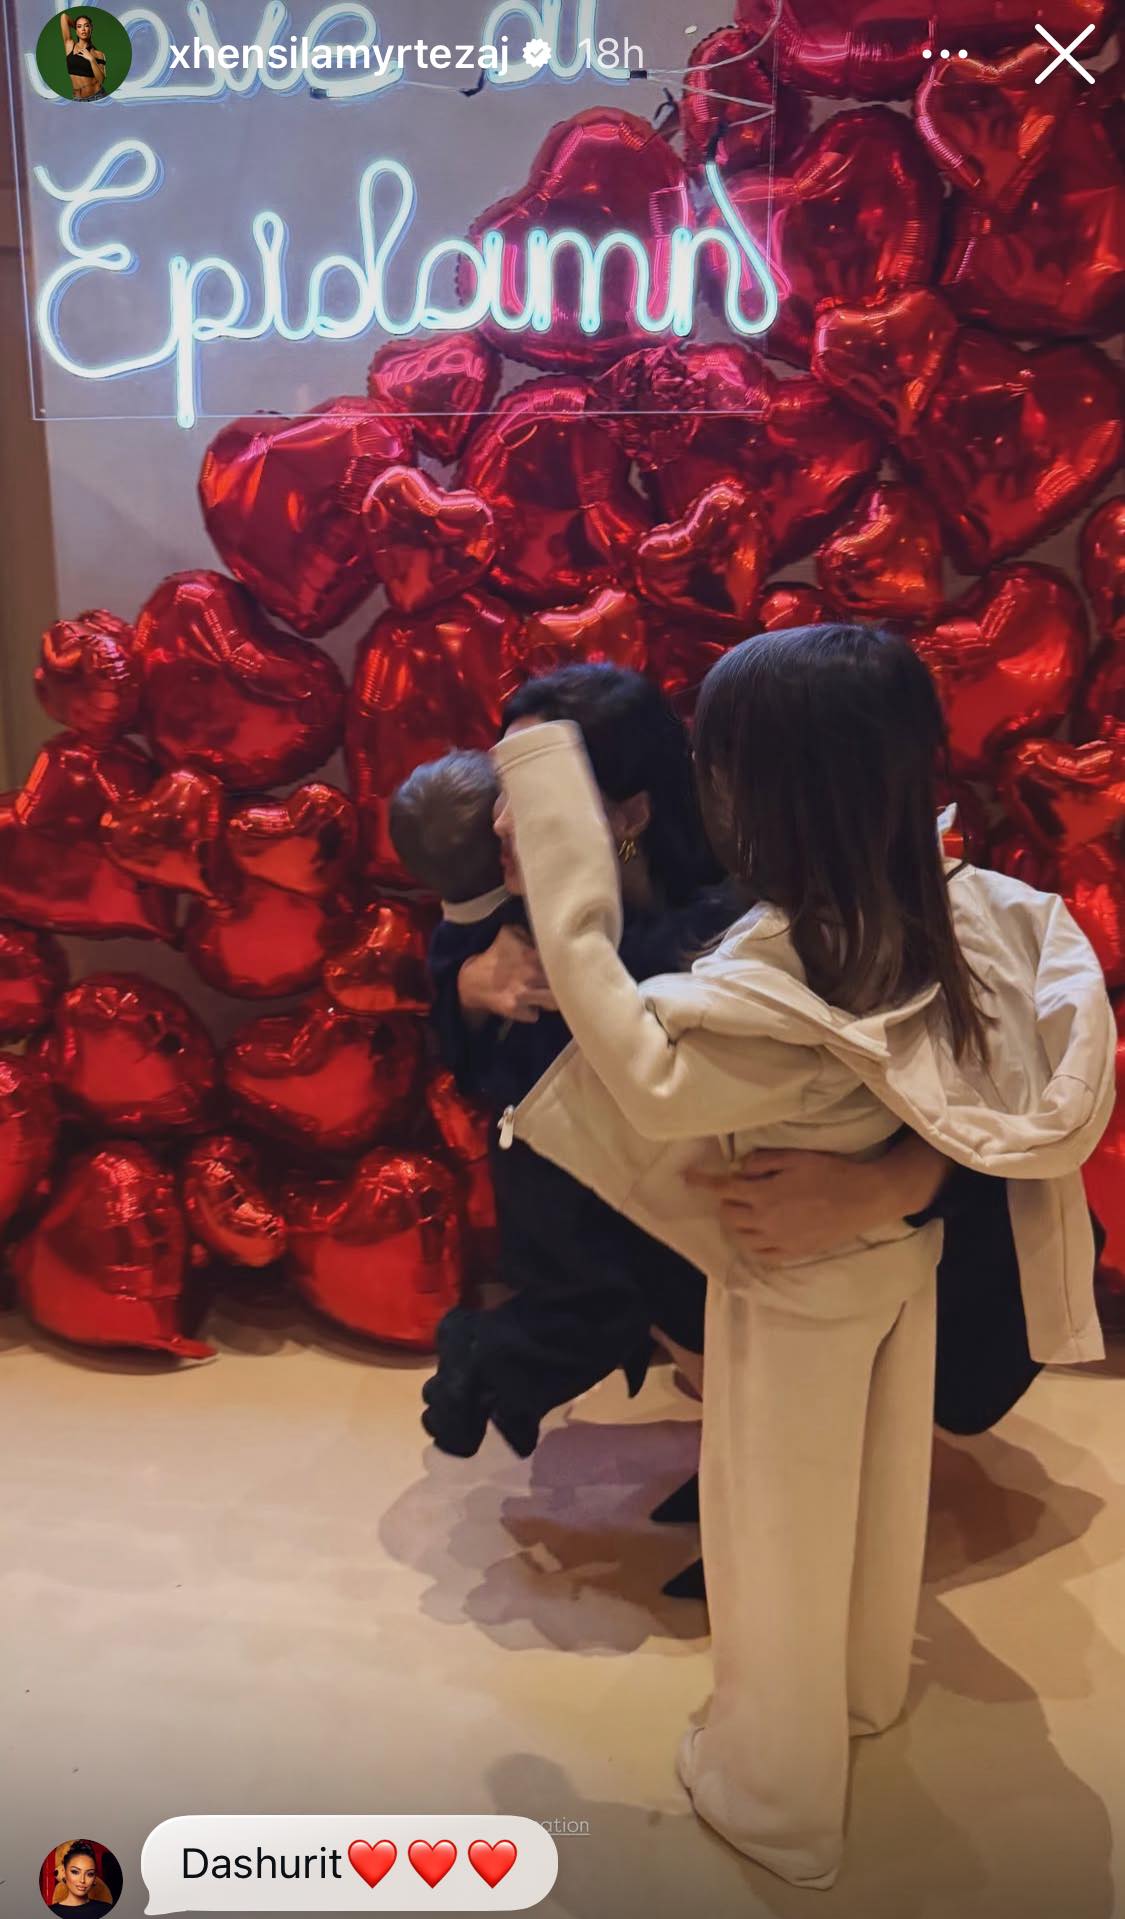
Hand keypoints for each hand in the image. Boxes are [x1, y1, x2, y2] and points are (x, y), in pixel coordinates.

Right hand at [457, 925, 558, 1024]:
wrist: (470, 981)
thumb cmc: (494, 955)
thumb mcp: (510, 933)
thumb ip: (531, 934)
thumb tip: (550, 939)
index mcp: (532, 955)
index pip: (563, 963)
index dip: (566, 965)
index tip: (565, 967)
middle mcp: (531, 975)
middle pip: (563, 985)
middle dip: (562, 984)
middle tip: (559, 984)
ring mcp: (523, 994)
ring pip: (554, 1003)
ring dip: (551, 1000)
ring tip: (544, 996)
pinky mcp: (515, 1010)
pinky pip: (535, 1015)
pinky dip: (532, 1011)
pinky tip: (526, 1004)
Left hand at [685, 1139, 949, 1262]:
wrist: (864, 1198)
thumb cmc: (830, 1172)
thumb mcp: (794, 1157)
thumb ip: (762, 1162)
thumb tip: (739, 1168)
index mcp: (763, 1194)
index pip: (722, 1189)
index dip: (702, 1182)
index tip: (686, 1177)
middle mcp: (766, 1221)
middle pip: (728, 1215)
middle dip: (723, 1202)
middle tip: (731, 1191)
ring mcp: (779, 1240)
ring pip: (742, 1237)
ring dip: (735, 1223)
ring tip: (743, 1212)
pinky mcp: (794, 1253)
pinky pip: (762, 1255)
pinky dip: (752, 1245)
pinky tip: (756, 1235)